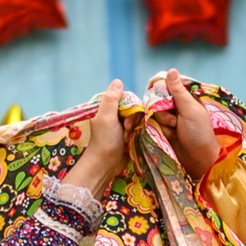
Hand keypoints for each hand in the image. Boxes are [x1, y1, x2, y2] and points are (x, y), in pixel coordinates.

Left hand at [63, 81, 128, 199]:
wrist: (106, 164)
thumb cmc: (104, 141)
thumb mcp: (106, 117)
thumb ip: (111, 99)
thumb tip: (118, 81)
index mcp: (108, 106)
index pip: (128, 98)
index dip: (131, 107)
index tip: (126, 121)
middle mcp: (116, 113)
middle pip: (135, 107)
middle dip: (134, 119)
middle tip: (127, 130)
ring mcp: (123, 124)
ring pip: (139, 118)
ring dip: (136, 128)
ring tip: (127, 138)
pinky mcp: (129, 134)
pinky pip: (140, 128)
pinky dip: (138, 133)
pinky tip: (131, 140)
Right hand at [151, 69, 222, 181]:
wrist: (198, 159)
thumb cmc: (199, 132)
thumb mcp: (189, 109)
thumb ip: (178, 91)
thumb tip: (171, 70)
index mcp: (184, 97)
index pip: (165, 84)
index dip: (159, 89)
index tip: (160, 96)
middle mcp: (175, 105)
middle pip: (156, 99)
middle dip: (163, 110)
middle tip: (175, 119)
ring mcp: (169, 118)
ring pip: (154, 113)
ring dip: (163, 122)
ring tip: (175, 130)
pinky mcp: (163, 130)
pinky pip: (154, 125)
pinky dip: (161, 131)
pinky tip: (171, 136)